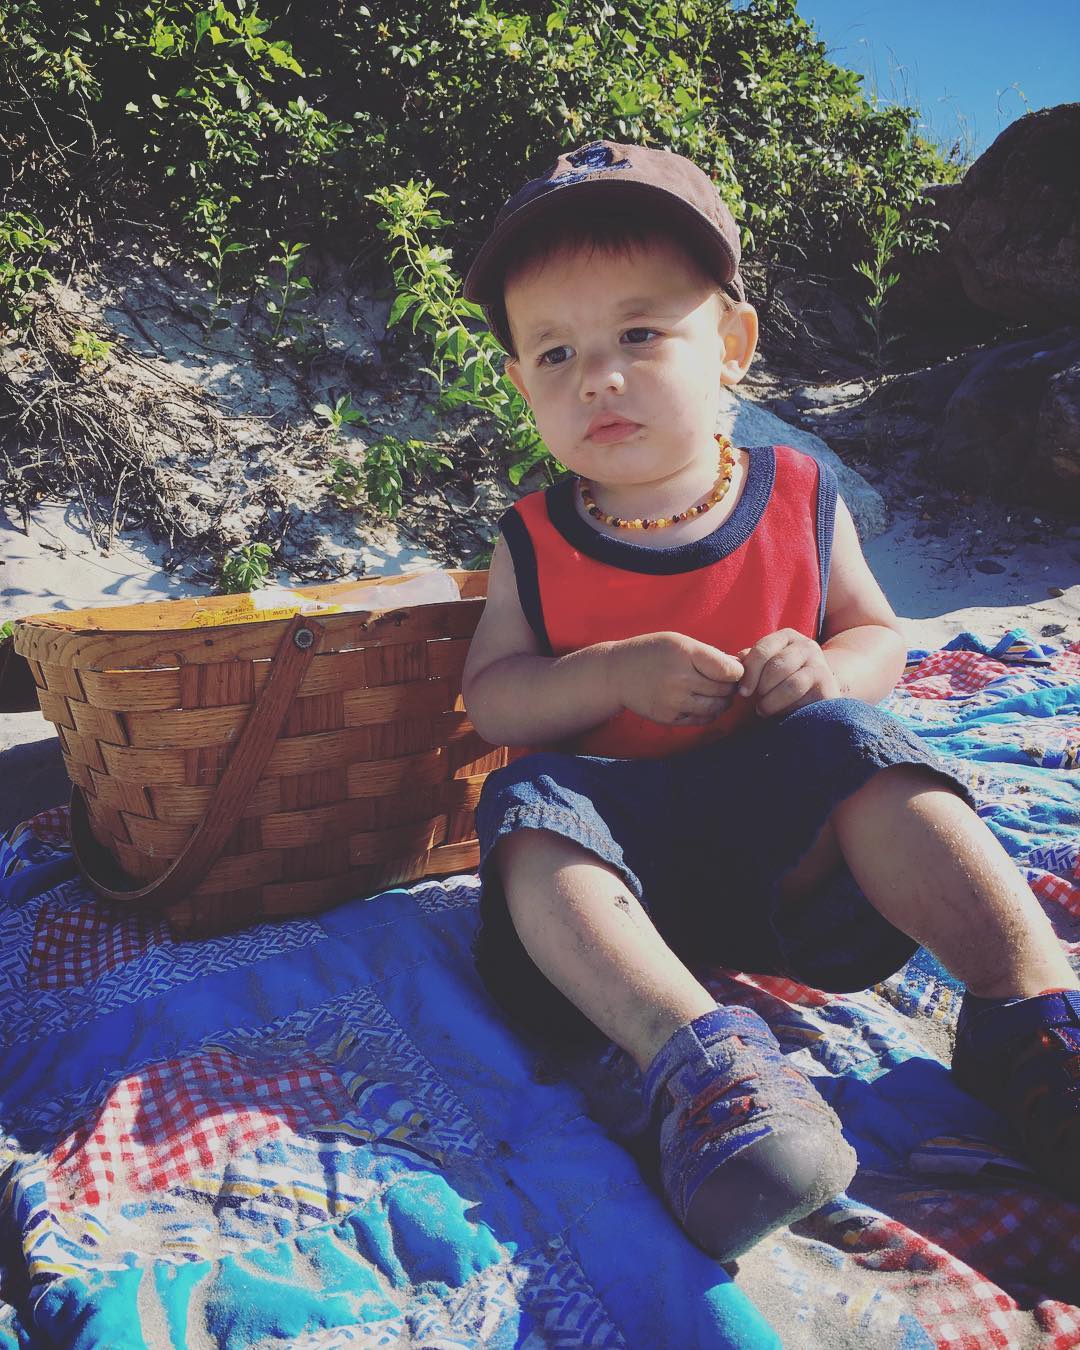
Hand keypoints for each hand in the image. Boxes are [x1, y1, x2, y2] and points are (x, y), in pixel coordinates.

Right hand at [611, 632, 743, 725]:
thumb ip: (709, 654)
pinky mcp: (669, 718)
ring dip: (723, 701)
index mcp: (685, 654)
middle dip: (730, 686)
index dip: (737, 671)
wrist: (616, 674)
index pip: (729, 671)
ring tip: (716, 693)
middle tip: (726, 682)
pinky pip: (701, 719)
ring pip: (716, 707)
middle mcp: (680, 679)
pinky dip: (709, 713)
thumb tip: (739, 667)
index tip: (732, 670)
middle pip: (724, 690)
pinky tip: (703, 702)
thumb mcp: (678, 642)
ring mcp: (674, 701)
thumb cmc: (651, 652)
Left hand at [736, 629, 839, 716]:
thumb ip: (749, 662)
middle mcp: (806, 646)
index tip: (742, 692)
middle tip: (755, 701)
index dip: (749, 672)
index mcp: (787, 637)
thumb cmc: (781, 678)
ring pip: (790, 685)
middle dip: (761, 688)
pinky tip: (779, 714)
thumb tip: (733, 662)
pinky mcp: (827, 688)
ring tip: (764, 709)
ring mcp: (820, 665)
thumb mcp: (765, 666)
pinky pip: (803, 701)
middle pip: (776, 667)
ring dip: (771, 701)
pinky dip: (785, 708)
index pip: (763, 649)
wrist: (819, 691)